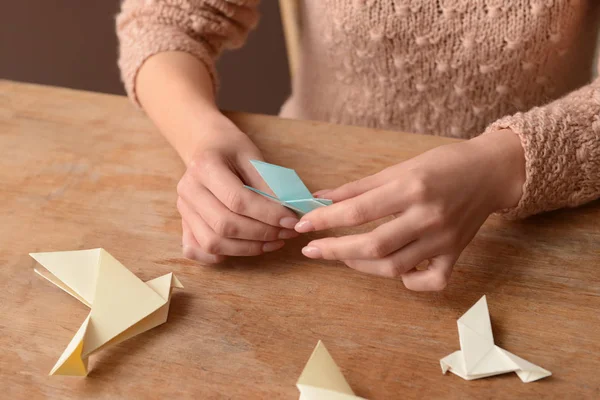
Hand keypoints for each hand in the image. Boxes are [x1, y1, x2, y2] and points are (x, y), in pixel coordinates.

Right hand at [176, 116, 299, 262]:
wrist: (204, 145)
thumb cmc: (231, 149)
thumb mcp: (252, 156)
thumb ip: (267, 185)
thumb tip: (288, 214)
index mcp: (204, 166)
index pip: (237, 200)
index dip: (267, 215)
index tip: (291, 220)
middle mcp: (188, 190)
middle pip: (224, 225)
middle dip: (261, 234)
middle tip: (286, 233)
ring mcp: (183, 209)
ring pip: (213, 242)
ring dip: (247, 248)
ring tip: (274, 242)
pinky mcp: (184, 223)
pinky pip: (197, 250)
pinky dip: (221, 255)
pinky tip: (245, 248)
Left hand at [294, 130, 525, 290]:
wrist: (491, 171)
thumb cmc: (443, 164)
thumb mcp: (399, 167)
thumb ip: (358, 187)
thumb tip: (321, 198)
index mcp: (410, 189)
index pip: (357, 211)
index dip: (324, 220)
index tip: (302, 226)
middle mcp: (427, 217)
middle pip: (372, 246)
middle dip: (334, 251)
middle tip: (311, 250)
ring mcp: (443, 240)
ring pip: (394, 267)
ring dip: (361, 265)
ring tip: (343, 256)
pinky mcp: (456, 255)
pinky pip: (430, 282)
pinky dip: (408, 282)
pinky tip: (393, 270)